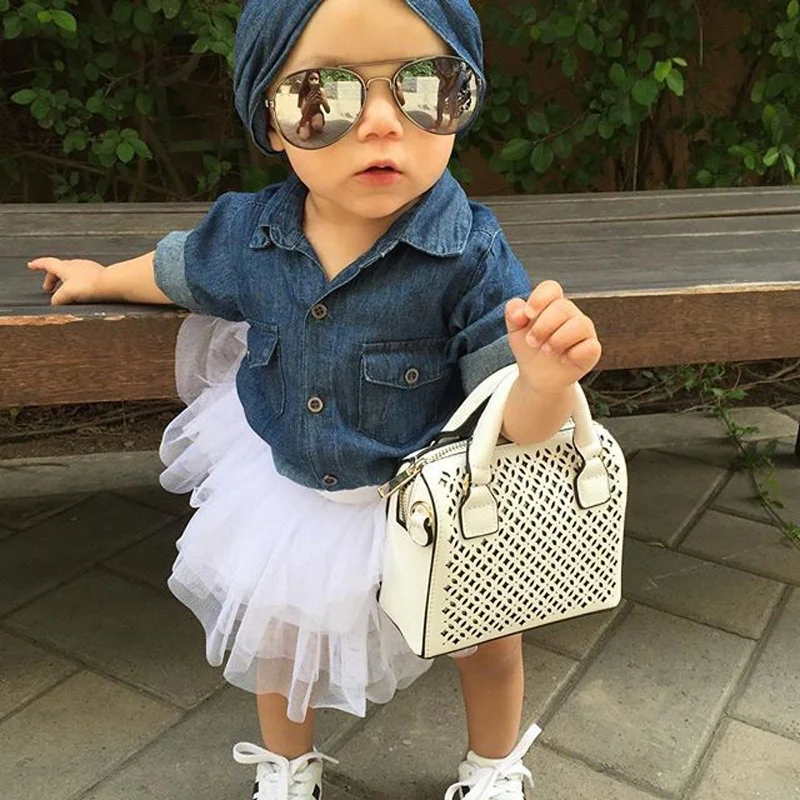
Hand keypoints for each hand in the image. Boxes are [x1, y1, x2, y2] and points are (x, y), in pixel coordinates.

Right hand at [27, 257, 104, 304]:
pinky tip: (82, 290)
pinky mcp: (99, 273)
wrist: (112, 283)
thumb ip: (58, 299)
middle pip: (59, 269)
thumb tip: (55, 302)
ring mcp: (88, 267)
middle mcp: (76, 264)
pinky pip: (83, 276)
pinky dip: (77, 282)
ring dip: (65, 281)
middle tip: (48, 289)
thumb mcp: (67, 295)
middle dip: (51, 278)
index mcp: (65, 267)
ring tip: (65, 291)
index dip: (38, 265)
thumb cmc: (89, 287)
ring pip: (72, 272)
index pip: (47, 263)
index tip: (31, 265)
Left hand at [505, 280, 600, 394]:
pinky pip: (591, 346)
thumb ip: (513, 315)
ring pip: (580, 324)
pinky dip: (574, 354)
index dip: (540, 298)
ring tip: (546, 351)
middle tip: (531, 342)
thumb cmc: (529, 348)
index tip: (528, 314)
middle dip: (543, 326)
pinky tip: (563, 360)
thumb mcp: (516, 332)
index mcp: (551, 304)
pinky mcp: (592, 350)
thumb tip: (519, 309)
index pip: (551, 288)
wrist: (537, 376)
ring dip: (558, 339)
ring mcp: (584, 331)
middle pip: (563, 307)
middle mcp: (570, 314)